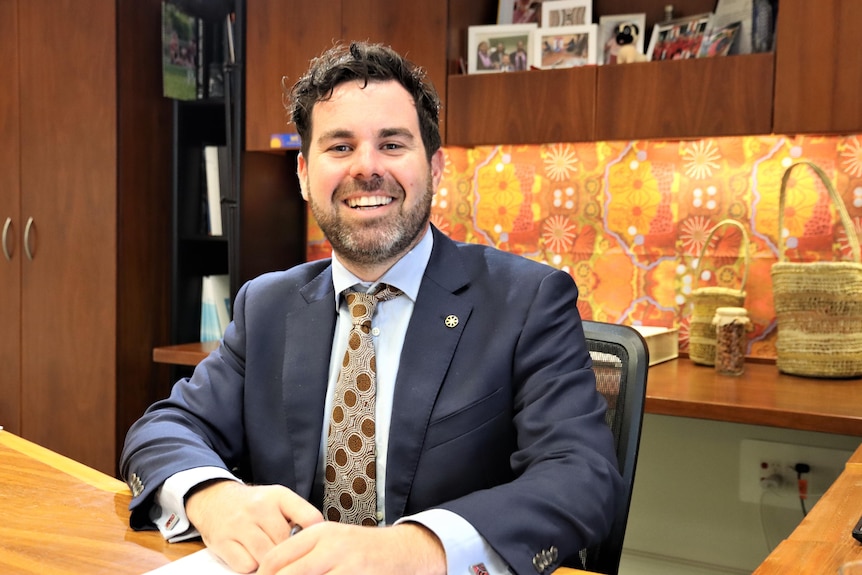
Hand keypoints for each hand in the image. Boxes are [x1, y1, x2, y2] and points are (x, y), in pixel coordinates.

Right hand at [185, 480, 323, 573]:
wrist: (214, 500)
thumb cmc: (253, 506)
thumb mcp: (278, 500)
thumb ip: (298, 516)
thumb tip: (318, 541)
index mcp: (279, 496)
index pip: (310, 518)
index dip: (316, 537)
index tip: (315, 546)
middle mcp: (259, 507)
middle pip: (287, 543)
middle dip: (289, 553)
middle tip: (289, 556)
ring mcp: (240, 524)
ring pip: (267, 556)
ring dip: (270, 562)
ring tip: (270, 558)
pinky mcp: (223, 541)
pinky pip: (245, 565)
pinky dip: (250, 567)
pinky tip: (251, 558)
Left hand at [257, 521, 445, 574]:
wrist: (400, 551)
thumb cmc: (360, 549)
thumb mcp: (331, 540)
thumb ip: (304, 552)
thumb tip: (271, 569)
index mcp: (319, 533)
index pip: (277, 557)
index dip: (262, 574)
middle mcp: (331, 546)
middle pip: (286, 574)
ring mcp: (345, 565)